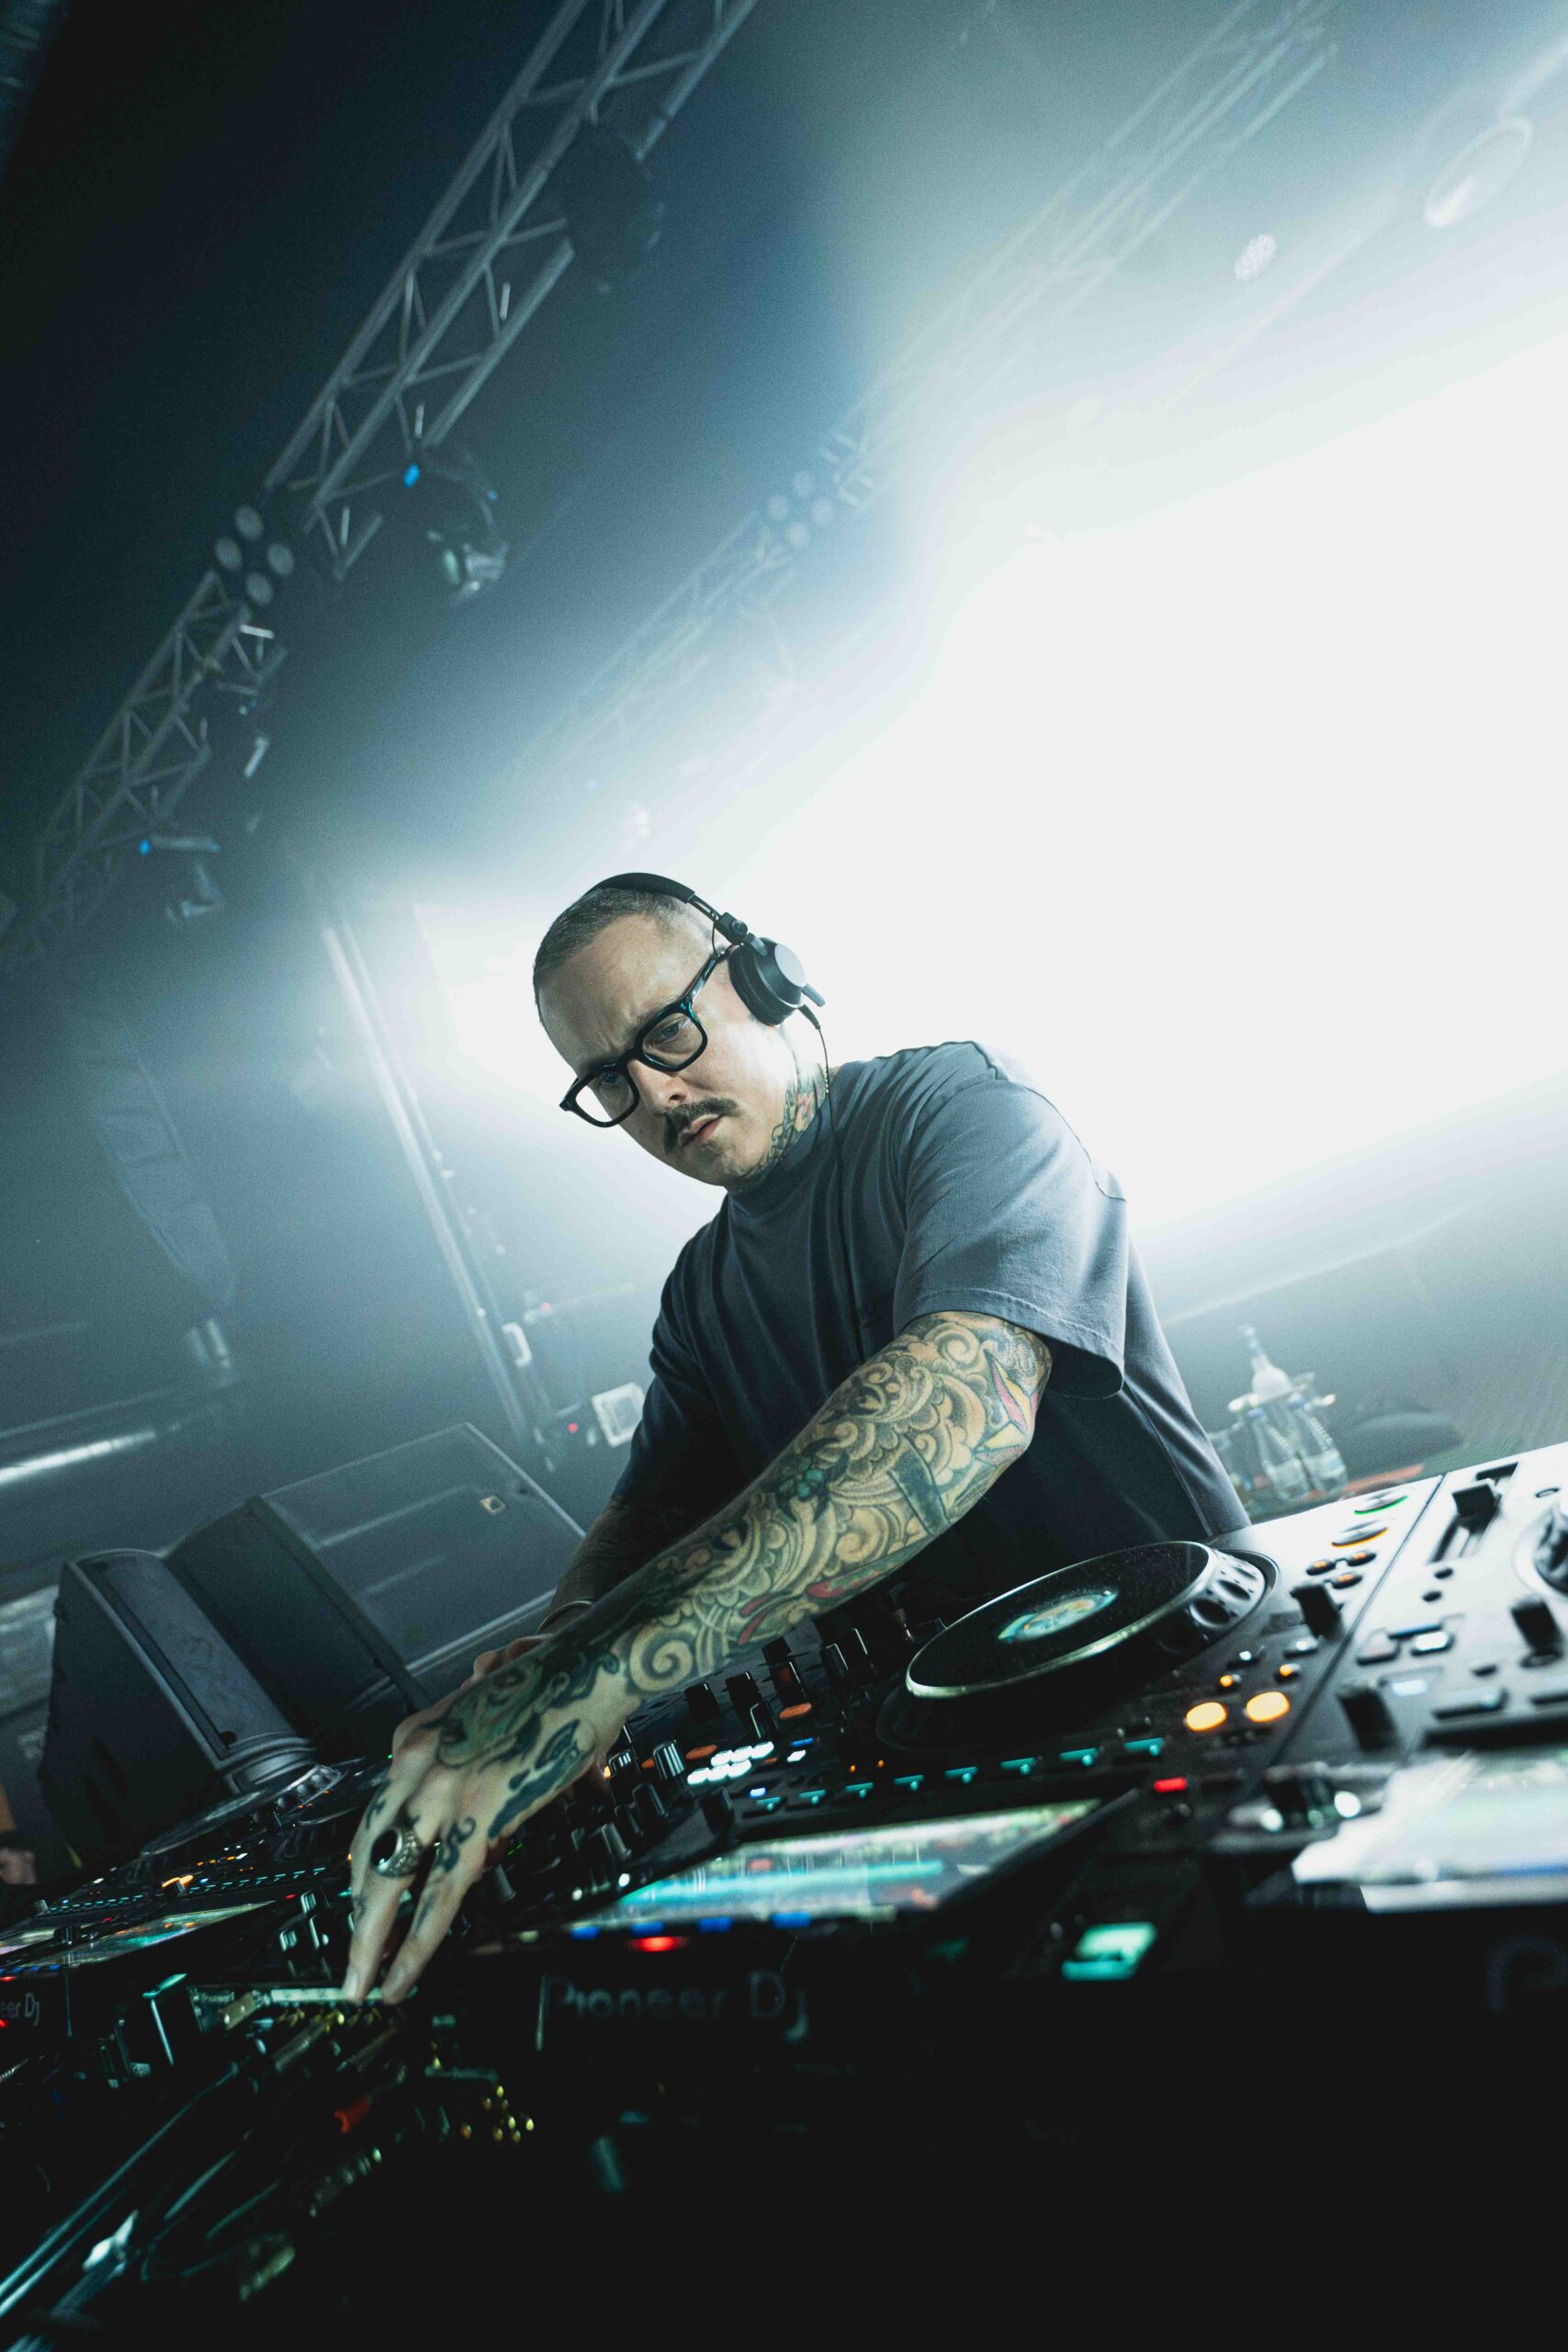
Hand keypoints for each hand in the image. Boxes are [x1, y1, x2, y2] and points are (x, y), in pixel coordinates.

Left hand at [342, 1636, 627, 2006]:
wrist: (587, 1667)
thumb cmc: (551, 1689)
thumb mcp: (487, 1729)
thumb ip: (468, 1774)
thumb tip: (477, 1839)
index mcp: (413, 1739)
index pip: (376, 1817)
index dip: (366, 1869)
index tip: (362, 1903)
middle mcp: (414, 1762)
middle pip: (367, 1852)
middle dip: (354, 1915)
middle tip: (346, 1962)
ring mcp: (442, 1789)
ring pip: (389, 1881)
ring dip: (369, 1943)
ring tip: (360, 1985)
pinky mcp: (479, 1816)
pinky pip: (439, 1895)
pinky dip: (416, 1944)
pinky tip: (404, 1975)